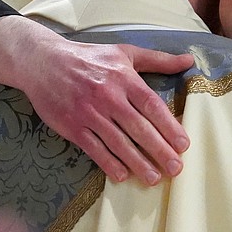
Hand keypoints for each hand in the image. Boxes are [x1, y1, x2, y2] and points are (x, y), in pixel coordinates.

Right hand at [0, 16, 192, 184]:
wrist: (43, 62)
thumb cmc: (89, 58)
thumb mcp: (124, 52)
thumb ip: (158, 60)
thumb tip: (189, 59)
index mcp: (123, 78)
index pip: (151, 105)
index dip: (169, 126)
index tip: (183, 145)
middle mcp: (107, 96)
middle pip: (138, 128)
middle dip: (159, 150)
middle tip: (176, 168)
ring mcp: (88, 113)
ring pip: (118, 142)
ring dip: (137, 162)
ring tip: (154, 178)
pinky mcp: (72, 126)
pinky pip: (94, 148)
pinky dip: (108, 163)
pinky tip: (122, 176)